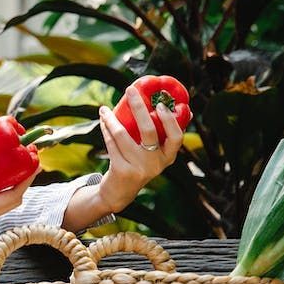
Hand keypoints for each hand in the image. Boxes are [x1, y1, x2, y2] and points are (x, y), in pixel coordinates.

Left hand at [96, 86, 181, 212]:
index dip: (170, 120)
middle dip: (138, 107)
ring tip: (105, 109)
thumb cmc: (138, 165)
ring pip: (123, 135)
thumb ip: (163, 136)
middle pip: (149, 130)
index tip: (160, 104)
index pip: (176, 137)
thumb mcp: (154, 155)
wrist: (120, 193)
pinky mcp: (121, 170)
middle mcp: (156, 163)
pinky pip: (111, 144)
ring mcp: (138, 168)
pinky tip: (103, 120)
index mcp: (168, 157)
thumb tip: (180, 109)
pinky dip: (106, 129)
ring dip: (112, 119)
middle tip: (130, 90)